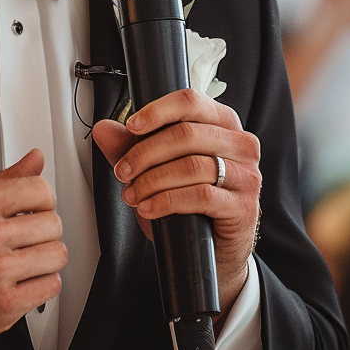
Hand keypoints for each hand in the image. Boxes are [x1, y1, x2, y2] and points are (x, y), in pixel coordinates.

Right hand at [0, 149, 66, 346]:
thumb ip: (6, 180)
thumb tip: (36, 158)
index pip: (40, 189)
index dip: (43, 201)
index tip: (36, 210)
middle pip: (53, 224)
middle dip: (46, 231)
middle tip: (30, 238)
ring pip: (57, 255)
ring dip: (47, 259)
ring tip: (28, 259)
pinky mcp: (5, 304)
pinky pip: (51, 286)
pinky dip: (43, 284)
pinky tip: (24, 280)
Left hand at [92, 89, 260, 320]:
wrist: (214, 249)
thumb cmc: (189, 200)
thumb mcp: (156, 167)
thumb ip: (130, 146)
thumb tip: (103, 128)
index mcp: (222, 122)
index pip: (190, 101)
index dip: (157, 111)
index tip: (131, 126)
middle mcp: (241, 144)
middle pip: (186, 134)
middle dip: (145, 153)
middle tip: (122, 171)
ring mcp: (246, 176)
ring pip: (192, 165)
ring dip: (152, 180)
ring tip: (132, 194)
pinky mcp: (243, 206)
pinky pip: (200, 195)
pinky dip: (166, 201)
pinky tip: (148, 208)